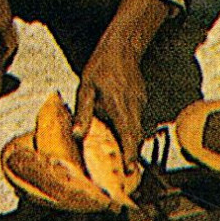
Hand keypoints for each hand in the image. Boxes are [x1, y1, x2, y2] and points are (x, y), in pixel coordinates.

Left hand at [73, 41, 146, 176]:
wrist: (122, 48)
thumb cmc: (101, 67)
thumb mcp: (86, 88)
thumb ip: (83, 113)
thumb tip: (78, 135)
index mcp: (120, 107)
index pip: (127, 136)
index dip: (128, 155)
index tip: (129, 170)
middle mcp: (134, 107)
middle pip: (135, 137)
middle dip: (131, 154)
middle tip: (127, 172)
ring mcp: (140, 103)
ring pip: (137, 128)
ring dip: (130, 141)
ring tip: (123, 156)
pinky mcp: (141, 99)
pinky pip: (137, 118)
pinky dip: (131, 128)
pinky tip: (121, 131)